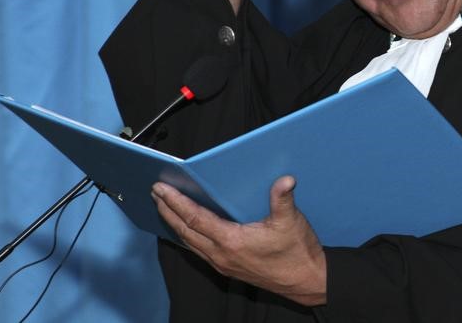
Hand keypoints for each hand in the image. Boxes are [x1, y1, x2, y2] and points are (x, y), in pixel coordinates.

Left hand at [151, 176, 326, 305]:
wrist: (307, 281)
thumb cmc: (297, 252)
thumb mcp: (291, 221)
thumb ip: (283, 198)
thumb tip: (285, 179)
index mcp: (232, 241)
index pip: (195, 219)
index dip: (176, 202)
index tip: (161, 188)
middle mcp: (222, 255)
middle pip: (185, 231)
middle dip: (167, 211)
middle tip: (155, 193)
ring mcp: (224, 264)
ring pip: (190, 243)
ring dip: (174, 224)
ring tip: (164, 208)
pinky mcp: (228, 268)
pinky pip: (199, 251)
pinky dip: (188, 237)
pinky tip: (186, 230)